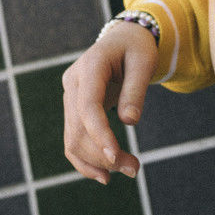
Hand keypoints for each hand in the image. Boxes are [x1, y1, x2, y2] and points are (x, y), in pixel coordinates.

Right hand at [62, 23, 157, 183]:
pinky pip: (73, 139)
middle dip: (103, 154)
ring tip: (129, 170)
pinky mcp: (72, 109)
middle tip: (134, 168)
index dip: (100, 134)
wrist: (124, 40)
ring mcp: (69, 96)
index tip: (116, 157)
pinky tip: (104, 174)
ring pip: (73, 139)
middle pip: (79, 128)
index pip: (88, 107)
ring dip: (97, 162)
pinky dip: (86, 160)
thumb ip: (136, 89)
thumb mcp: (144, 62)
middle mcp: (73, 82)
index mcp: (90, 66)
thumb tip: (129, 121)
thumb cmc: (136, 48)